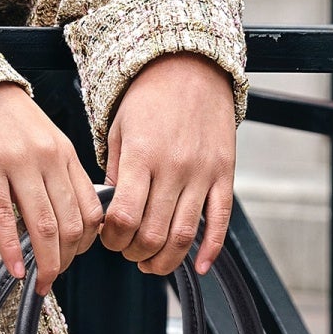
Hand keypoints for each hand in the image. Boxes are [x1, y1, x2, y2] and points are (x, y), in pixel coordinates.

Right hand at [0, 82, 102, 294]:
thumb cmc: (6, 120)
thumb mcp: (45, 142)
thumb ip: (60, 176)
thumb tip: (70, 221)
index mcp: (65, 154)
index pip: (91, 210)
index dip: (87, 244)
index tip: (73, 259)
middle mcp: (47, 158)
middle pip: (70, 224)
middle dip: (65, 260)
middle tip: (53, 278)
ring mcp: (18, 163)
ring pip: (43, 226)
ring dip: (45, 262)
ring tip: (39, 281)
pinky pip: (4, 217)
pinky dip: (11, 250)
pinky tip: (14, 269)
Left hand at [99, 52, 237, 275]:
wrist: (190, 66)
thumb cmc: (149, 99)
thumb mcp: (119, 131)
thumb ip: (117, 175)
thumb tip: (113, 216)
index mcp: (142, 156)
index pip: (123, 217)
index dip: (111, 239)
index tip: (108, 239)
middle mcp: (174, 167)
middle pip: (152, 234)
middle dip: (134, 253)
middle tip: (128, 250)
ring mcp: (202, 173)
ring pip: (184, 236)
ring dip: (164, 260)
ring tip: (151, 263)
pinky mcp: (224, 174)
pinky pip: (220, 221)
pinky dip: (210, 250)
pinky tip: (200, 267)